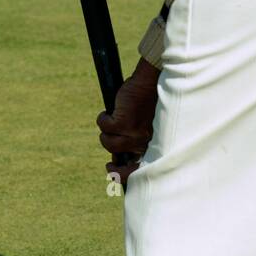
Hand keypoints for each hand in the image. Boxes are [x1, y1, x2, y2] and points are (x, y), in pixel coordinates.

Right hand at [97, 58, 159, 183]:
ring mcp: (132, 135)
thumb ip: (135, 141)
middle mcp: (142, 143)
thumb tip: (117, 157)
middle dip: (112, 156)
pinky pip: (104, 127)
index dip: (122, 174)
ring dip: (106, 130)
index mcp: (152, 145)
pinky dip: (103, 118)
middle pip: (118, 157)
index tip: (112, 169)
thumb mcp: (145, 126)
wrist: (152, 80)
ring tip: (112, 117)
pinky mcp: (122, 123)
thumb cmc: (151, 101)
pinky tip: (110, 110)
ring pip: (108, 143)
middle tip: (109, 156)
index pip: (137, 170)